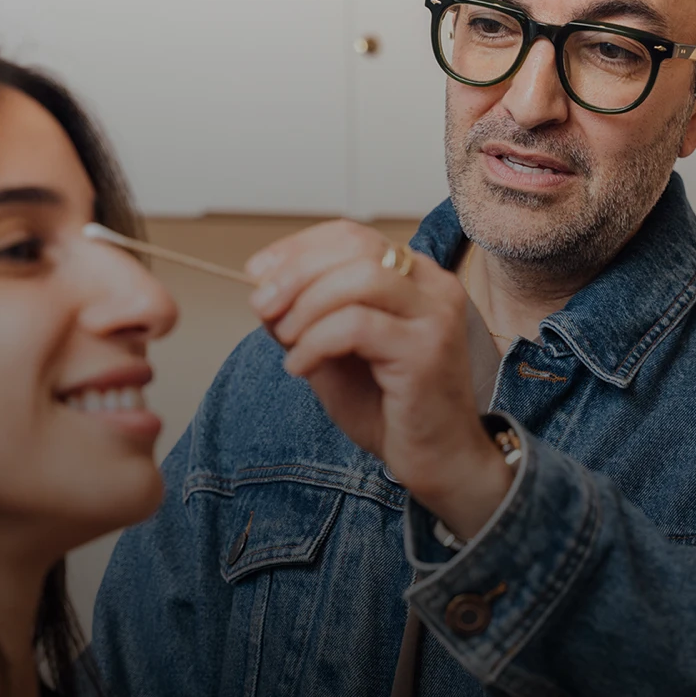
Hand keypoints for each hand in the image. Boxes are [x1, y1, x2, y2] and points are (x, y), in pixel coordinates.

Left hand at [247, 221, 511, 537]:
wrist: (438, 461)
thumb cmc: (389, 408)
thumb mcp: (335, 353)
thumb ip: (306, 318)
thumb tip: (262, 289)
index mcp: (414, 277)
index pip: (351, 235)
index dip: (298, 248)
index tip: (258, 271)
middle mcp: (433, 285)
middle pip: (354, 247)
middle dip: (295, 273)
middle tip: (262, 306)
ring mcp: (435, 315)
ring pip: (359, 279)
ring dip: (306, 306)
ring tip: (287, 340)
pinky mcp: (428, 349)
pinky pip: (357, 326)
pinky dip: (316, 342)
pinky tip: (300, 367)